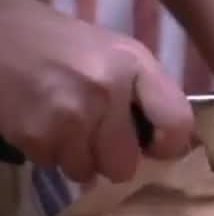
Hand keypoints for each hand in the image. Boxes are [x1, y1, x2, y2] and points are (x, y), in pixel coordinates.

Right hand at [0, 0, 192, 182]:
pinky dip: (48, 152)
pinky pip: (53, 166)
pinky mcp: (33, 134)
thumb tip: (173, 142)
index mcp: (133, 65)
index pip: (176, 122)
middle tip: (98, 137)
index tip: (156, 146)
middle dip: (112, 159)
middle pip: (125, 165)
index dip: (170, 144)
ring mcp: (69, 116)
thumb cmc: (61, 43)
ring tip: (64, 124)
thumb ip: (146, 92)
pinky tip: (41, 122)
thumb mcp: (116, 51)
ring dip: (77, 157)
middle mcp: (106, 90)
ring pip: (86, 172)